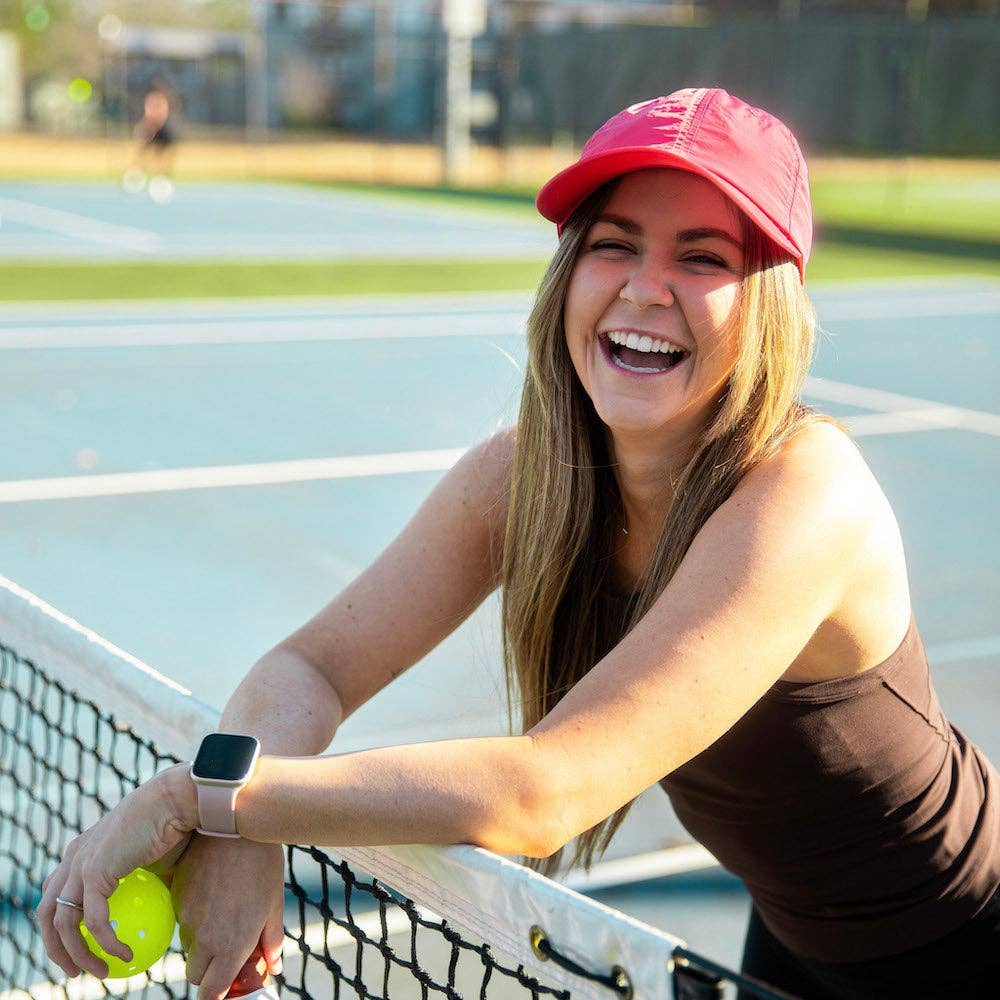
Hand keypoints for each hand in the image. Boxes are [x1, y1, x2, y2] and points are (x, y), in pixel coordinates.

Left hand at [36, 763, 196, 979]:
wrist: (179, 800)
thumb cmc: (176, 824)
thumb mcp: (153, 859)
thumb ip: (142, 885)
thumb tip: (156, 916)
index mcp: (83, 850)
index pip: (56, 892)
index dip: (59, 923)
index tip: (79, 945)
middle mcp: (74, 856)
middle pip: (46, 912)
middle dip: (56, 947)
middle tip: (77, 970)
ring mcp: (80, 863)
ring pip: (62, 923)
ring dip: (78, 954)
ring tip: (102, 971)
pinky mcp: (95, 872)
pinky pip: (94, 921)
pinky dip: (107, 942)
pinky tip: (125, 954)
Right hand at [171, 835, 284, 999]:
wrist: (234, 824)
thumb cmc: (261, 863)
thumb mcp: (274, 903)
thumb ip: (271, 940)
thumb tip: (273, 967)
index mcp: (233, 944)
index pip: (211, 991)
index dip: (216, 994)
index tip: (224, 988)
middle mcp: (206, 937)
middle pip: (196, 974)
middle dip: (209, 970)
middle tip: (227, 950)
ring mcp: (187, 918)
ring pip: (187, 947)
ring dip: (201, 944)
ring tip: (224, 914)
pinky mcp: (176, 899)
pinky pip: (180, 921)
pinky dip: (192, 918)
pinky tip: (212, 895)